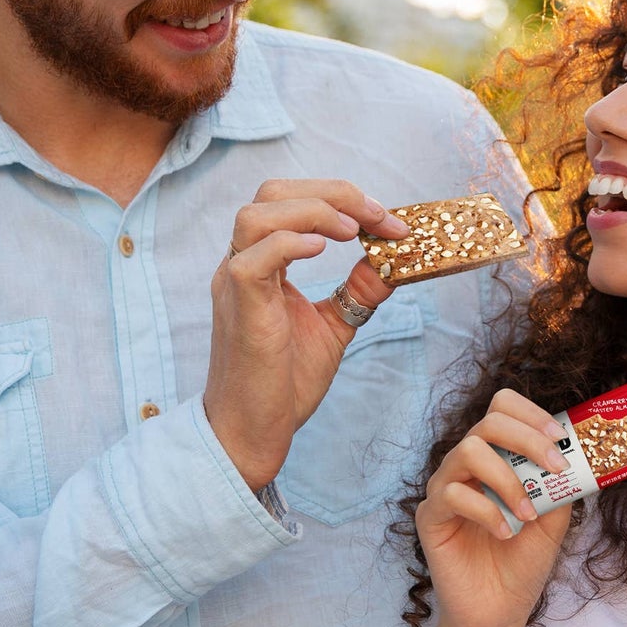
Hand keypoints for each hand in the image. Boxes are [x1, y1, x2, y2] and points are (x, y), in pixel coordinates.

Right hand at [202, 179, 408, 491]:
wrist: (254, 432)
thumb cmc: (284, 384)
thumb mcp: (333, 326)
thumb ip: (358, 291)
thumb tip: (391, 260)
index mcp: (261, 264)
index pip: (290, 201)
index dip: (341, 199)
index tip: (387, 220)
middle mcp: (242, 264)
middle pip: (272, 193)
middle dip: (332, 193)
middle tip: (377, 217)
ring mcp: (235, 284)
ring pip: (256, 214)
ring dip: (312, 211)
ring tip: (352, 231)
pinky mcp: (241, 308)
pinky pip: (253, 258)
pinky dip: (290, 243)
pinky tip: (324, 250)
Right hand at [416, 390, 577, 626]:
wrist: (498, 613)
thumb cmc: (522, 564)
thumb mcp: (553, 520)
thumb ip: (560, 486)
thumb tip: (577, 454)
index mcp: (496, 458)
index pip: (502, 409)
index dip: (530, 413)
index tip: (559, 436)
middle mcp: (467, 465)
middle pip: (488, 422)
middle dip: (527, 439)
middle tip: (554, 467)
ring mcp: (445, 488)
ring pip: (468, 451)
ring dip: (507, 479)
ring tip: (528, 514)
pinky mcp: (430, 516)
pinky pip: (452, 494)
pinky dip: (487, 510)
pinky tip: (504, 533)